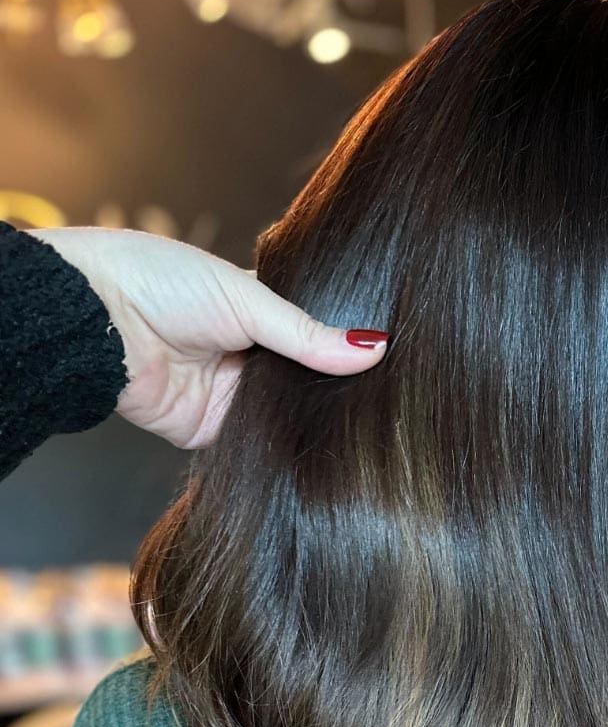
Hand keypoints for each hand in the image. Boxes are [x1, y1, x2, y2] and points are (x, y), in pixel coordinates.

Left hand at [31, 227, 387, 447]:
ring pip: (289, 413)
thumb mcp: (247, 299)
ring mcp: (233, 396)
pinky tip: (323, 444)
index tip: (394, 357)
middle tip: (389, 397)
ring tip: (367, 422)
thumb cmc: (160, 283)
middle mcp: (250, 356)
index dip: (348, 345)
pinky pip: (261, 444)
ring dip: (313, 416)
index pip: (317, 332)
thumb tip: (374, 350)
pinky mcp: (215, 433)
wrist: (95, 321)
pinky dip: (284, 444)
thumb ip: (308, 333)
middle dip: (335, 386)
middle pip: (307, 378)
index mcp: (259, 311)